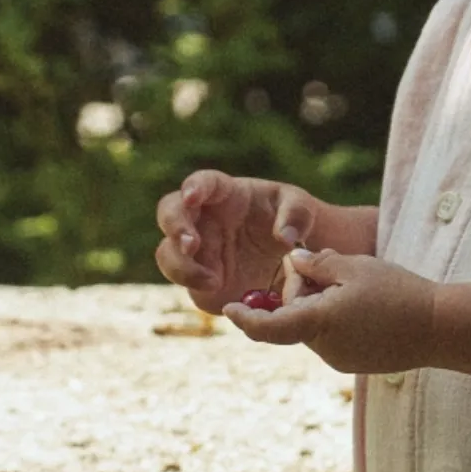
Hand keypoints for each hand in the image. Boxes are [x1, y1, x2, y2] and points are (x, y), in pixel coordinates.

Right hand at [154, 170, 322, 311]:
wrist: (291, 258)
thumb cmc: (290, 221)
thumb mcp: (302, 210)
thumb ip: (297, 215)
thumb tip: (286, 236)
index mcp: (223, 193)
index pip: (202, 182)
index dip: (193, 187)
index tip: (192, 196)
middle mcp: (202, 217)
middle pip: (170, 214)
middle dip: (175, 227)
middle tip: (189, 244)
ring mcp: (197, 249)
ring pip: (168, 253)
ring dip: (181, 265)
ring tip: (212, 279)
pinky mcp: (199, 277)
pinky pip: (187, 282)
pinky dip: (196, 286)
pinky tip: (217, 289)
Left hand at [221, 248, 436, 374]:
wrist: (440, 328)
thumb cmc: (398, 293)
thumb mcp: (355, 267)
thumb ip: (318, 264)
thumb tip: (293, 262)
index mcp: (317, 323)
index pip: (267, 327)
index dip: (246, 318)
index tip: (229, 309)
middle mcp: (324, 348)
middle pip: (295, 318)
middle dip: (302, 293)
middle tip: (326, 267)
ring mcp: (341, 359)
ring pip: (316, 327)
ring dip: (323, 305)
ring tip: (358, 287)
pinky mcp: (356, 362)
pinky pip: (335, 338)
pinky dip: (339, 319)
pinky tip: (368, 306)